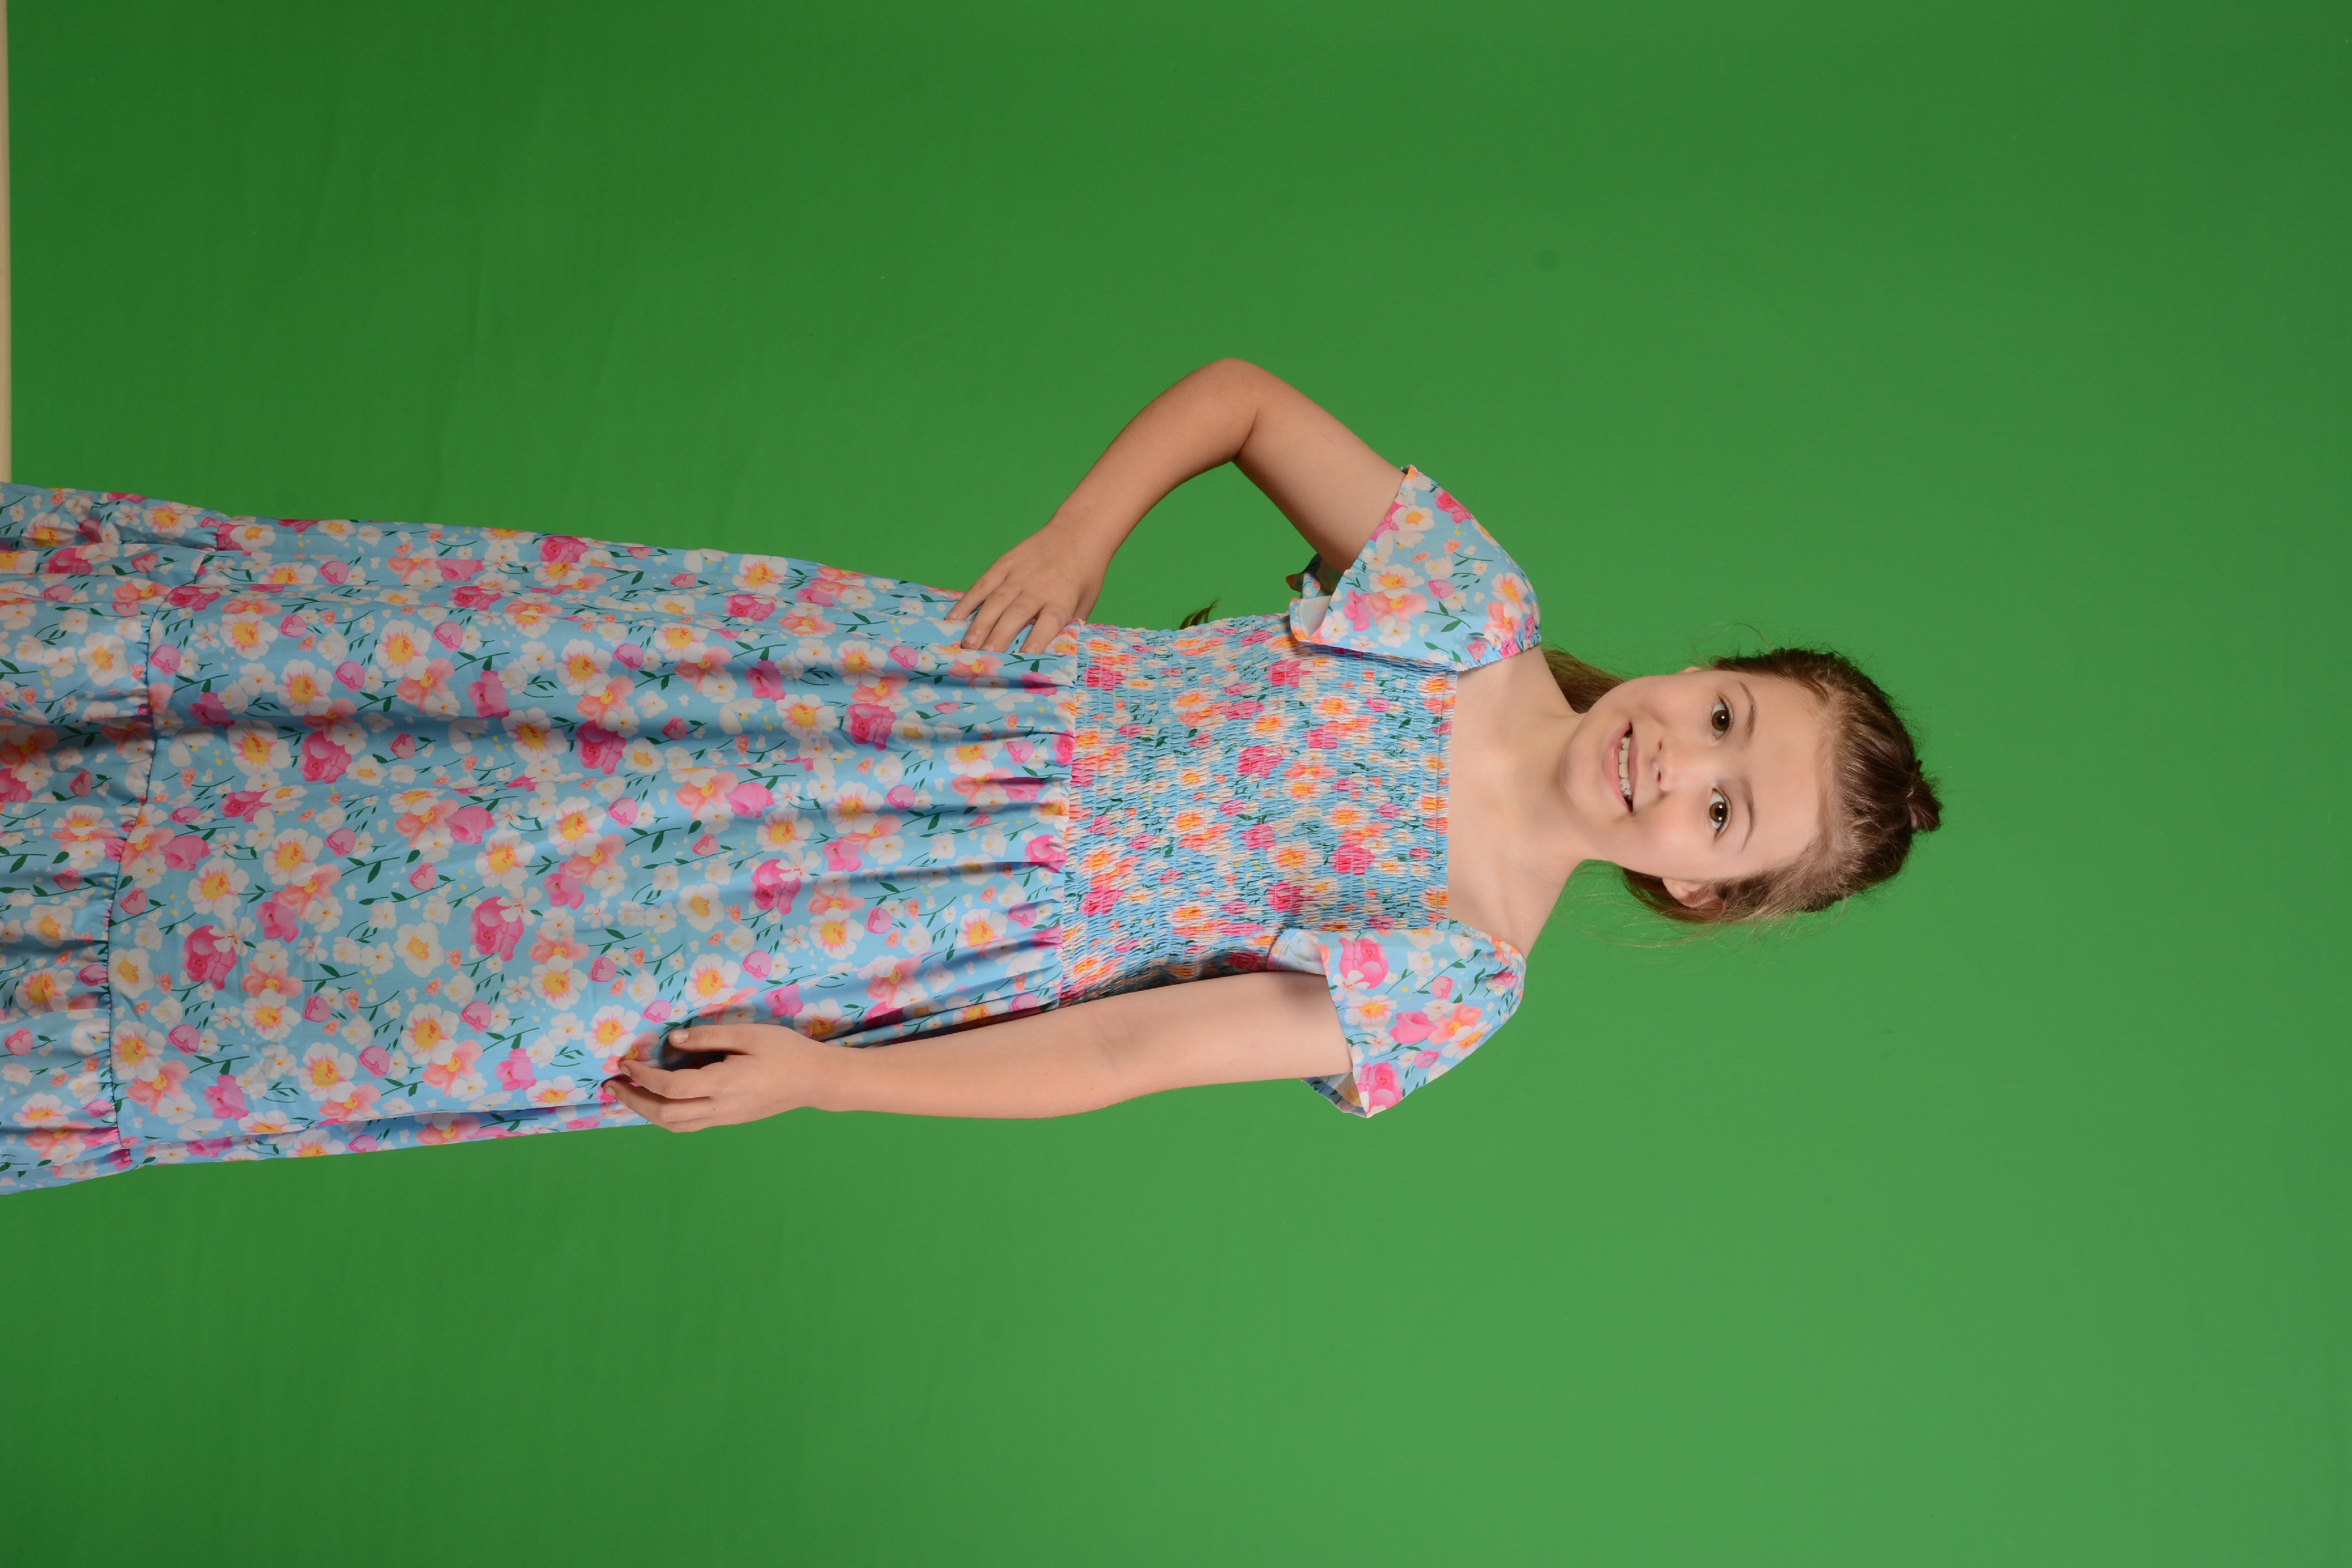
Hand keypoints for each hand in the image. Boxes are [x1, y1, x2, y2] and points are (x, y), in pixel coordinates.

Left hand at [605, 1023, 820, 1132]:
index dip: (642, 1076)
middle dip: (633, 1100)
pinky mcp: (729, 1120)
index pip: (670, 1087)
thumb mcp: (750, 1034)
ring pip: (675, 1125)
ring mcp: (724, 1119)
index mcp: (724, 1084)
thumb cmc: (786, 1052)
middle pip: (665, 1115)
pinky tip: (657, 1100)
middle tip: (612, 1085)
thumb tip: (672, 1040)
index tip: (625, 1062)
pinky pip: (688, 1124)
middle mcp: (720, 1108)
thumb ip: (709, 1036)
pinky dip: (665, 1114)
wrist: (815, 1081)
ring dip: (645, 1112)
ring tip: (627, 1094)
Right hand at [949, 522, 1109, 653]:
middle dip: (998, 637)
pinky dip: (968, 601)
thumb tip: (1052, 657)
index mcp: (1061, 600)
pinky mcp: (1005, 563)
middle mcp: (1038, 587)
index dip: (1035, 641)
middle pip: (1016, 614)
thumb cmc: (1084, 575)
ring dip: (980, 624)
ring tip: (966, 644)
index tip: (1022, 660)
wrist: (1077, 532)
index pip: (1048, 623)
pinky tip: (954, 618)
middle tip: (982, 658)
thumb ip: (1069, 628)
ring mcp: (1019, 574)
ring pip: (996, 600)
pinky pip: (983, 584)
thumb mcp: (1085, 603)